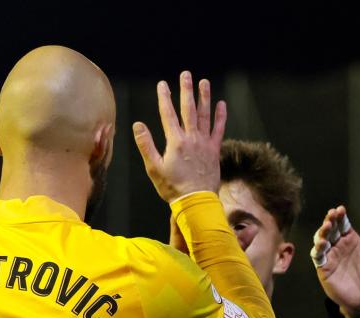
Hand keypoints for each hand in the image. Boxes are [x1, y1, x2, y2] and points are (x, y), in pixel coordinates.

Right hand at [132, 71, 226, 202]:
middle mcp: (191, 138)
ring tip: (204, 82)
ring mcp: (204, 143)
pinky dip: (220, 116)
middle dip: (186, 90)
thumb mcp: (154, 168)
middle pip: (188, 109)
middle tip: (186, 74)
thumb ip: (146, 145)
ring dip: (204, 97)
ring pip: (204, 115)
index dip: (165, 98)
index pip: (168, 114)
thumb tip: (138, 125)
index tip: (162, 84)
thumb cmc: (172, 187)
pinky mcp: (214, 150)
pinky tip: (221, 104)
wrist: (196, 200)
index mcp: (175, 141)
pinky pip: (219, 129)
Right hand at [311, 206, 359, 317]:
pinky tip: (322, 244)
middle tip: (332, 214)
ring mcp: (330, 257)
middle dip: (330, 220)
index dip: (340, 216)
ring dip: (322, 232)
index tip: (340, 209)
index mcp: (352, 241)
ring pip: (321, 240)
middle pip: (331, 229)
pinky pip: (317, 256)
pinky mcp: (324, 268)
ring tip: (327, 226)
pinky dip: (317, 249)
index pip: (343, 224)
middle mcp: (339, 246)